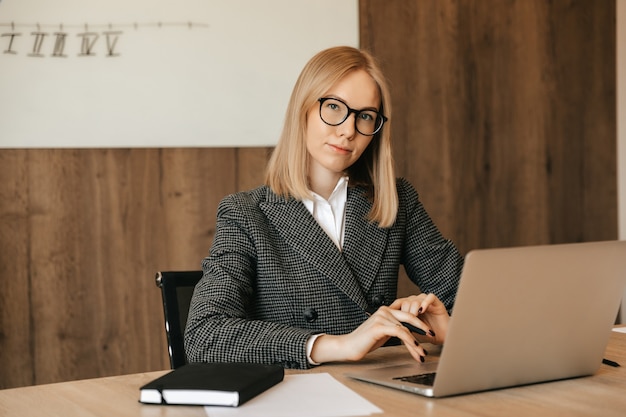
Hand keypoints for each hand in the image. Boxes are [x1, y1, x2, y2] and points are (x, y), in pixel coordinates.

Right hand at [309, 306, 428, 363]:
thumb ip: (394, 328)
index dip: (419, 322)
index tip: (428, 330)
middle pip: (409, 317)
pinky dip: (409, 340)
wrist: (348, 346)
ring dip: (416, 342)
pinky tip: (415, 347)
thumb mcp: (383, 333)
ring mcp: (381, 317)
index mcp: (386, 310)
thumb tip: (407, 332)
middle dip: (423, 326)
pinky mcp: (379, 326)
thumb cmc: (364, 341)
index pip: (407, 314)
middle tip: (433, 334)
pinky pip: (399, 331)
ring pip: (406, 328)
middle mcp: (384, 310)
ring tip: (422, 352)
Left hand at [389, 293, 448, 344]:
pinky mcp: (436, 302)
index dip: (393, 309)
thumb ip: (402, 327)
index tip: (388, 316)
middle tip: (406, 324)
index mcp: (409, 306)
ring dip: (413, 311)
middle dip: (404, 314)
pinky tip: (422, 310)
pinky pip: (429, 297)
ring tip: (415, 321)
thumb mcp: (411, 331)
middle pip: (405, 302)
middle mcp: (416, 301)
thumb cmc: (427, 334)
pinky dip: (425, 303)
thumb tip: (390, 327)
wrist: (443, 336)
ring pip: (415, 301)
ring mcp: (426, 301)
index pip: (398, 303)